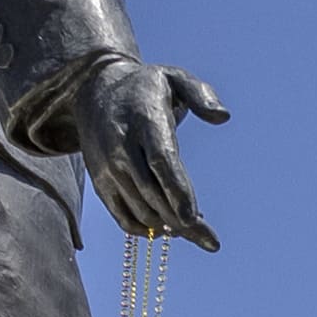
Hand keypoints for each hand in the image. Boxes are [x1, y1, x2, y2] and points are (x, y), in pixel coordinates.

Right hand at [85, 54, 232, 249]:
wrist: (93, 89)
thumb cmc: (145, 87)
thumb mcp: (175, 77)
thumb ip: (202, 94)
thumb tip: (223, 117)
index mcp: (143, 121)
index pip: (162, 162)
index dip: (179, 193)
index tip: (196, 218)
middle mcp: (121, 147)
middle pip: (153, 194)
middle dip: (181, 221)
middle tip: (210, 239)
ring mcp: (108, 168)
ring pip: (140, 210)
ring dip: (168, 226)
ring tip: (193, 230)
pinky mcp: (100, 183)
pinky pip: (123, 217)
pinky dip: (146, 229)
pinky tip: (167, 229)